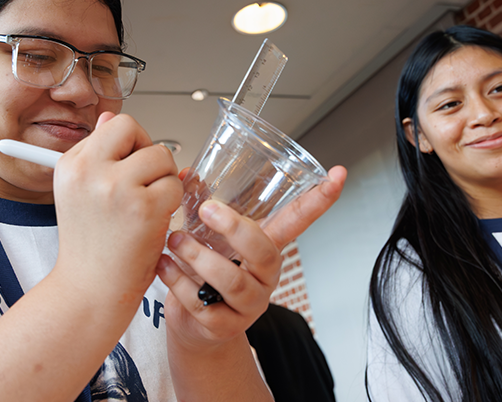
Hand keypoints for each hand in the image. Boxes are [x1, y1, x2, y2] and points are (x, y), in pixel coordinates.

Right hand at [53, 112, 183, 301]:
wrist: (89, 292)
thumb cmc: (90, 248)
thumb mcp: (80, 195)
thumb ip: (97, 156)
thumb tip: (109, 118)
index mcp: (70, 165)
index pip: (112, 126)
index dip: (129, 146)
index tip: (128, 170)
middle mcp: (88, 170)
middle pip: (134, 128)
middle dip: (147, 153)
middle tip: (143, 184)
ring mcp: (116, 187)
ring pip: (161, 156)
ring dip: (163, 181)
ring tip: (146, 208)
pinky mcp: (143, 207)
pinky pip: (174, 186)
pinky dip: (172, 205)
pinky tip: (154, 223)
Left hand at [155, 165, 345, 349]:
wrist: (192, 325)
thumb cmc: (203, 274)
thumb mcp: (207, 236)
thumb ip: (200, 206)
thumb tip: (185, 174)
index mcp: (266, 248)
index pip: (299, 220)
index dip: (320, 199)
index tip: (338, 174)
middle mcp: (264, 277)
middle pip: (264, 252)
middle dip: (234, 228)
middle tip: (206, 210)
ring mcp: (248, 304)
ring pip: (231, 280)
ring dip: (198, 256)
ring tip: (174, 241)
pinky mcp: (224, 326)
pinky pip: (202, 304)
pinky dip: (177, 281)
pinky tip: (164, 266)